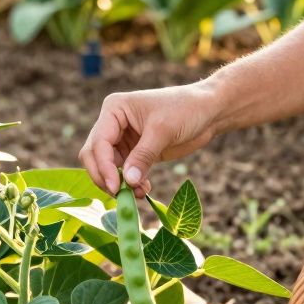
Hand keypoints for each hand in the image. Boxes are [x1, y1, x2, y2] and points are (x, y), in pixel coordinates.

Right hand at [79, 83, 221, 196]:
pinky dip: (130, 184)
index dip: (103, 167)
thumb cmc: (185, 109)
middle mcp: (113, 124)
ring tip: (139, 194)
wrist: (208, 111)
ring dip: (119, 183)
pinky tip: (145, 189)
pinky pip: (124, 173)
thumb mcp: (163, 131)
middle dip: (105, 177)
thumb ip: (143, 156)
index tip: (116, 187)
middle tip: (121, 194)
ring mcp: (123, 139)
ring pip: (107, 168)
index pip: (98, 143)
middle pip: (95, 156)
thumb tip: (127, 182)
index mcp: (114, 110)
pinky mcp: (135, 152)